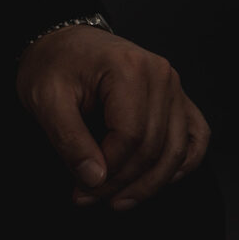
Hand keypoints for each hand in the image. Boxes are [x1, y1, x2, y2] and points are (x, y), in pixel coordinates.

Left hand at [16, 24, 209, 209]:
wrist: (59, 40)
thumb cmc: (52, 62)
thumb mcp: (45, 97)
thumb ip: (68, 138)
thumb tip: (95, 178)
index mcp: (128, 67)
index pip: (131, 137)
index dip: (110, 171)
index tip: (84, 188)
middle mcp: (159, 75)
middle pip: (154, 148)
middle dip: (124, 182)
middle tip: (92, 197)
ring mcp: (173, 86)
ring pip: (175, 151)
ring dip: (149, 184)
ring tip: (117, 199)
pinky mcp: (177, 98)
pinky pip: (193, 140)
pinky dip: (180, 165)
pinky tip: (155, 180)